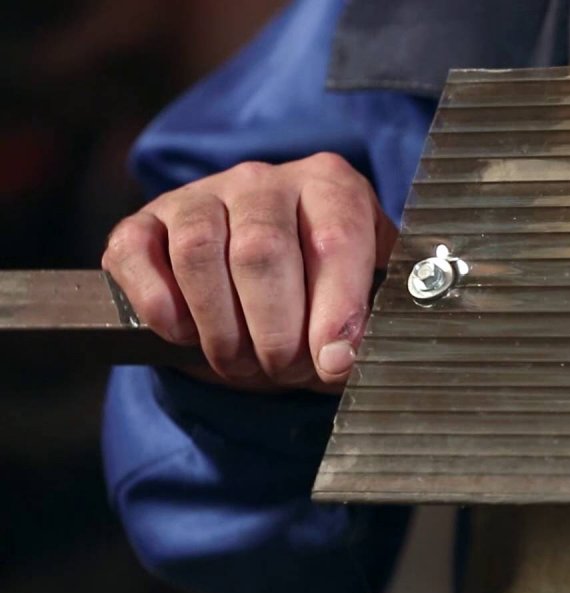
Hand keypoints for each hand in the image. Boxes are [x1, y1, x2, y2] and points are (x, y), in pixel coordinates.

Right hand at [102, 153, 396, 391]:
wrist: (263, 287)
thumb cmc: (320, 292)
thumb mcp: (363, 296)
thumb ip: (367, 322)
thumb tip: (344, 358)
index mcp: (331, 187)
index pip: (335, 240)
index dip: (335, 310)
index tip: (333, 361)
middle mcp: (263, 180)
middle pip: (261, 252)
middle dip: (275, 332)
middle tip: (285, 368)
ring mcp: (200, 195)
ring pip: (198, 254)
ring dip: (220, 329)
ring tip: (242, 361)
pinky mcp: (144, 221)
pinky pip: (136, 255)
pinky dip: (160, 307)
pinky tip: (186, 333)